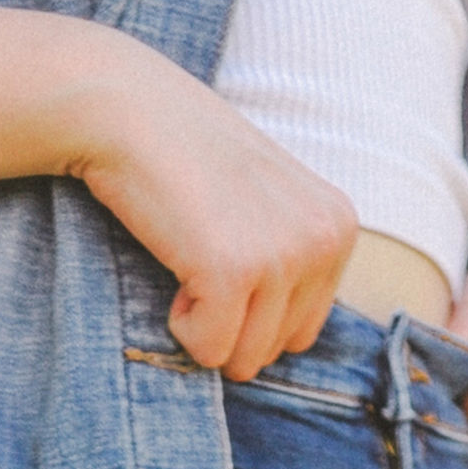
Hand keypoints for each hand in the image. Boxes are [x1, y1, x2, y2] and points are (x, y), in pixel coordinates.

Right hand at [69, 50, 361, 384]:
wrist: (129, 110)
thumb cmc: (187, 156)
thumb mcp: (267, 201)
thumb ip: (290, 256)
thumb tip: (281, 342)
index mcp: (339, 225)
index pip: (302, 329)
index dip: (251, 310)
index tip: (223, 249)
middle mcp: (324, 240)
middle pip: (275, 349)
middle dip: (229, 324)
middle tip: (201, 252)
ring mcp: (283, 256)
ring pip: (243, 358)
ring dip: (202, 325)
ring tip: (189, 254)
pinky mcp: (234, 272)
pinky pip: (208, 350)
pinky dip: (179, 325)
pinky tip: (176, 261)